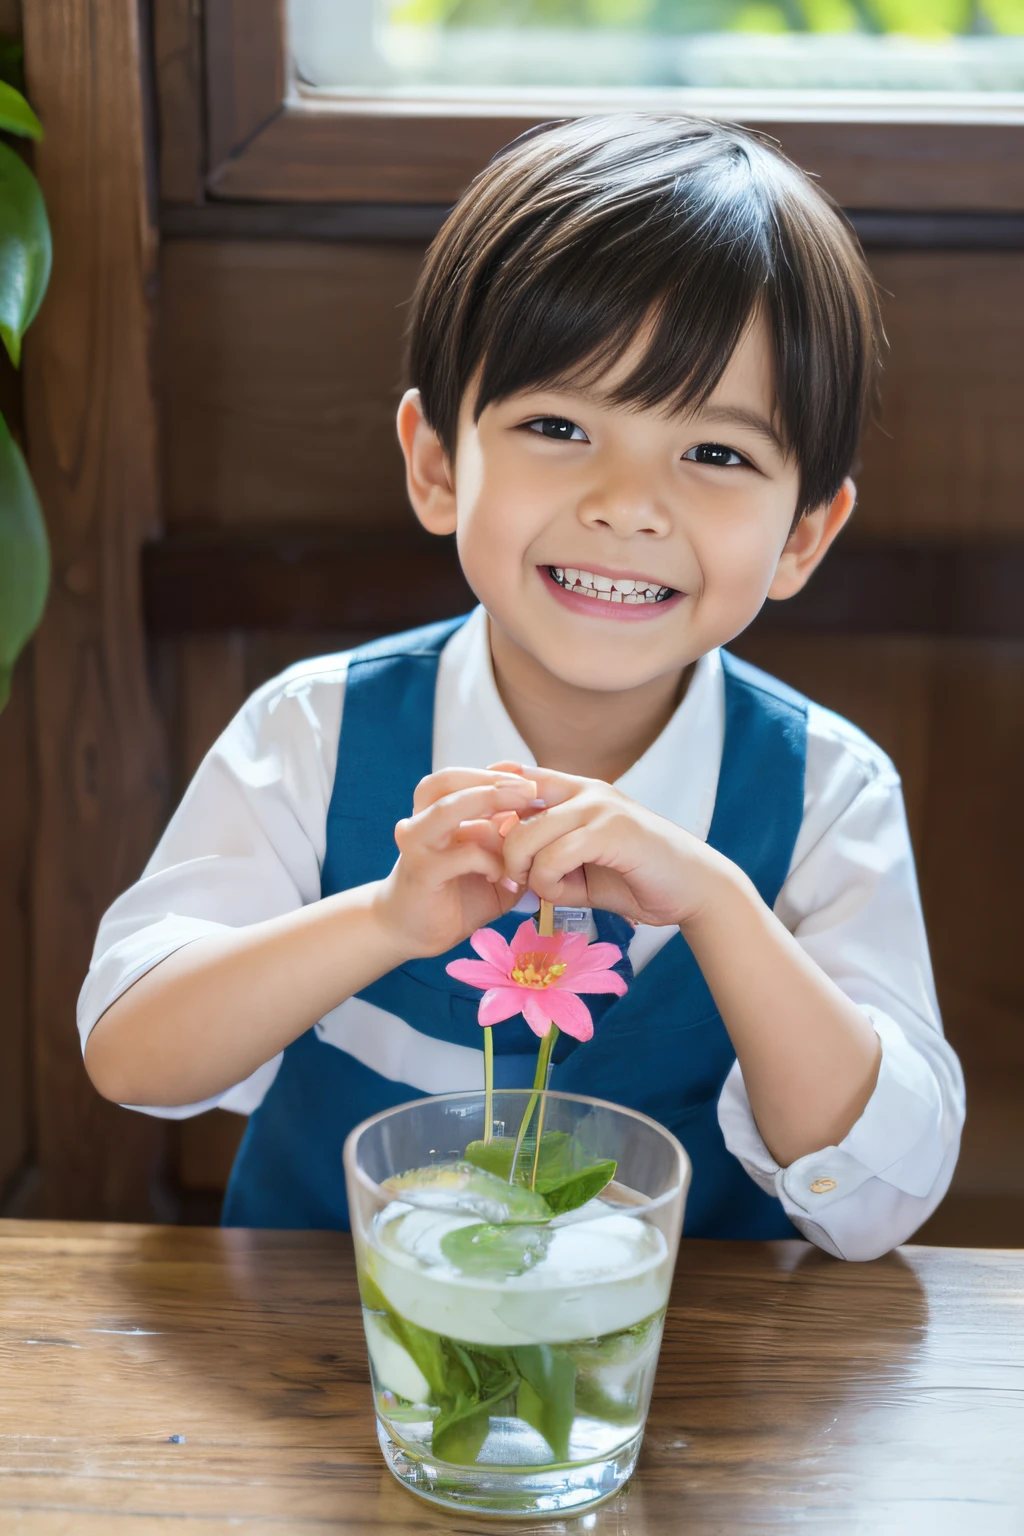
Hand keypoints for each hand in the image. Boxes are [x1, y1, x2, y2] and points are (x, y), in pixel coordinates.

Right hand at [373, 768, 539, 957]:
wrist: (413, 932)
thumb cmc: (455, 897)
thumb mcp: (491, 865)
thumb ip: (509, 843)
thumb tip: (541, 819)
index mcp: (434, 814)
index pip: (459, 778)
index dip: (494, 773)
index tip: (528, 775)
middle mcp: (420, 822)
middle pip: (447, 781)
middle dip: (492, 780)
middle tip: (529, 788)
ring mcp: (417, 844)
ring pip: (448, 809)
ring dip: (487, 803)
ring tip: (520, 814)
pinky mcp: (421, 871)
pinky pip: (462, 854)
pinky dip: (489, 860)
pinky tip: (503, 875)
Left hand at [487, 761, 731, 929]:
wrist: (695, 889)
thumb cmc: (639, 880)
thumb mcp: (582, 869)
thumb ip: (547, 862)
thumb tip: (506, 869)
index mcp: (576, 791)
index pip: (515, 776)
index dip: (491, 805)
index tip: (490, 843)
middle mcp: (584, 790)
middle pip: (509, 811)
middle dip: (504, 856)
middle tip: (517, 884)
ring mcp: (598, 806)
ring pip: (526, 836)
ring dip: (526, 874)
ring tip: (546, 891)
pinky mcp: (611, 830)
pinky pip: (552, 856)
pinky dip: (548, 883)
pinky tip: (563, 893)